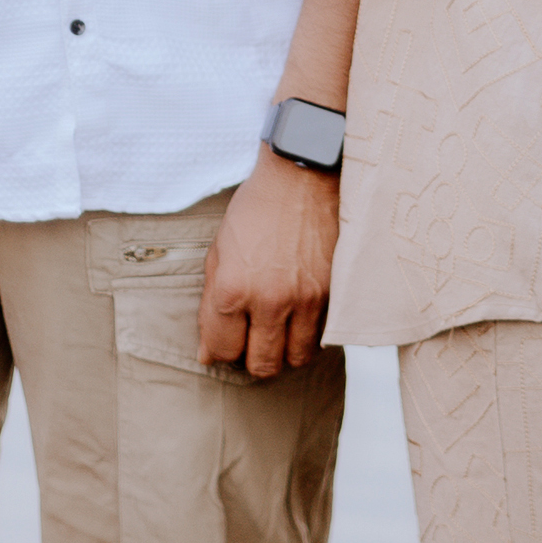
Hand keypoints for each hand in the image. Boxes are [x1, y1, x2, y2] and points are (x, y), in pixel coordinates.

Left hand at [198, 144, 338, 379]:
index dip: (220, 351)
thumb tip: (208, 353)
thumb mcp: (219, 252)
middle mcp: (269, 300)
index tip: (225, 341)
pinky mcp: (333, 293)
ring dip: (284, 350)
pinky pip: (320, 335)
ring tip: (277, 329)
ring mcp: (306, 299)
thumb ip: (210, 306)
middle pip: (262, 365)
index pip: (223, 351)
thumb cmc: (256, 210)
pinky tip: (299, 313)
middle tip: (251, 340)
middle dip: (252, 360)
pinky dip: (308, 334)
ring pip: (296, 358)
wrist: (303, 177)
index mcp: (232, 289)